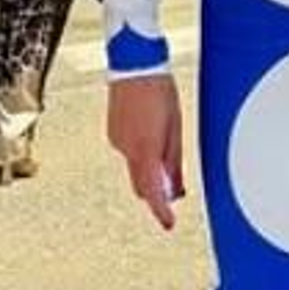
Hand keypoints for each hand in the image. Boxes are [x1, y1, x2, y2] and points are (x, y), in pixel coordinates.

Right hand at [106, 73, 185, 229]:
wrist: (134, 65)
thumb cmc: (161, 93)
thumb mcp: (175, 129)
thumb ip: (173, 161)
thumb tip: (176, 188)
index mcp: (146, 149)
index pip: (153, 192)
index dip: (161, 212)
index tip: (169, 224)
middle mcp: (127, 149)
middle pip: (141, 184)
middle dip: (156, 191)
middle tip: (174, 191)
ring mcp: (116, 140)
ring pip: (135, 166)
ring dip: (149, 168)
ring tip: (165, 146)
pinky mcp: (112, 131)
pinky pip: (128, 150)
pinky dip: (140, 152)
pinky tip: (150, 132)